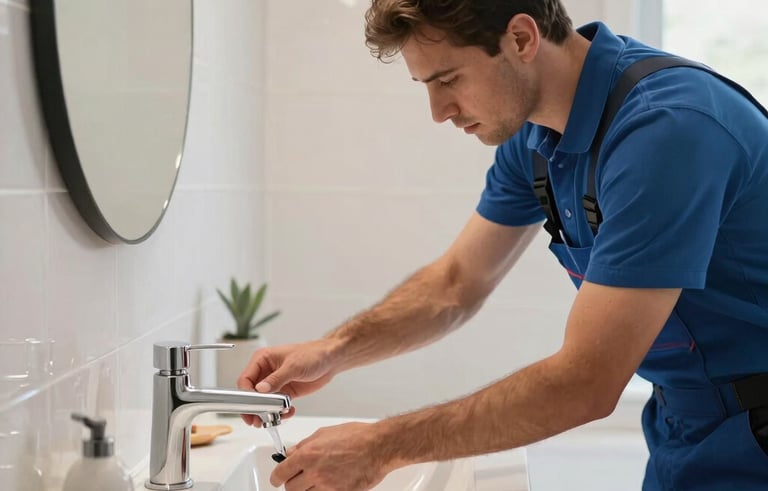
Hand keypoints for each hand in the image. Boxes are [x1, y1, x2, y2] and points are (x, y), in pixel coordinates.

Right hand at [237, 340, 336, 424]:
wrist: (330, 360)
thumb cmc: (312, 354)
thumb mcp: (293, 366)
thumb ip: (276, 378)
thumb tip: (260, 389)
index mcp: (263, 359)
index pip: (245, 379)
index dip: (246, 394)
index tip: (251, 405)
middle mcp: (266, 372)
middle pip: (251, 393)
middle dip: (253, 408)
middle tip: (256, 420)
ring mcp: (275, 383)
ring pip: (263, 402)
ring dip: (266, 412)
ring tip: (273, 419)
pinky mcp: (284, 392)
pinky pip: (275, 406)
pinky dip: (279, 412)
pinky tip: (288, 412)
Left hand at [270, 422, 395, 490]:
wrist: (378, 448)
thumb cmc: (357, 437)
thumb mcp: (325, 433)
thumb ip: (305, 445)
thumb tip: (292, 452)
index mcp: (308, 455)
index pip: (281, 473)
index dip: (276, 477)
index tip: (277, 478)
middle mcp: (315, 473)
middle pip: (291, 489)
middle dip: (292, 483)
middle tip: (297, 478)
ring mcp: (327, 486)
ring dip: (307, 489)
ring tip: (315, 479)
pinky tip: (329, 483)